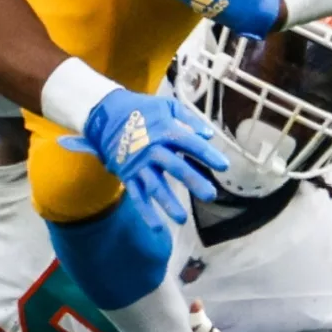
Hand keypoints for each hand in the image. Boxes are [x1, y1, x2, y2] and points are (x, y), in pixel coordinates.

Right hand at [59, 90, 228, 229]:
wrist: (106, 114)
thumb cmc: (142, 109)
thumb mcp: (167, 105)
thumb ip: (189, 119)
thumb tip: (209, 135)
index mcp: (165, 131)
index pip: (190, 144)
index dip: (207, 154)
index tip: (224, 166)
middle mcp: (152, 149)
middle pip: (175, 167)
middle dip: (193, 181)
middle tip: (211, 195)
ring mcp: (138, 164)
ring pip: (154, 186)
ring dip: (168, 203)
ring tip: (182, 219)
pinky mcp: (127, 175)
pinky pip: (137, 195)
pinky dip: (146, 211)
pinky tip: (158, 226)